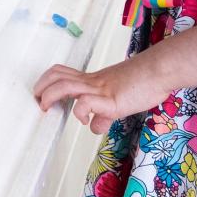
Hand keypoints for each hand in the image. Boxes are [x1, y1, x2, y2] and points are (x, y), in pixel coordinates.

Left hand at [32, 51, 171, 135]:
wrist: (159, 70)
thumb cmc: (144, 82)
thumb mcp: (120, 99)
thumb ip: (105, 113)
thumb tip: (95, 125)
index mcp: (93, 80)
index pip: (63, 73)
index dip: (47, 82)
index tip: (41, 95)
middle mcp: (93, 82)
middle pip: (57, 75)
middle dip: (41, 88)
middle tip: (37, 102)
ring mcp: (100, 89)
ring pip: (65, 86)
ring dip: (50, 96)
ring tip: (47, 108)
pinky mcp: (111, 100)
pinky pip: (86, 103)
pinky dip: (80, 113)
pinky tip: (86, 121)